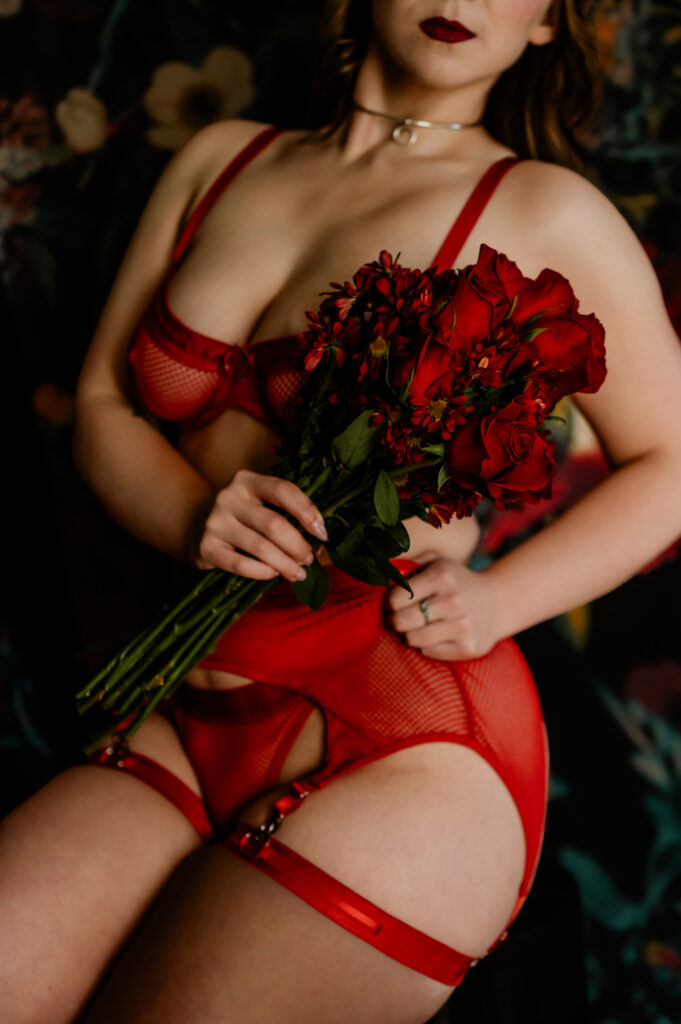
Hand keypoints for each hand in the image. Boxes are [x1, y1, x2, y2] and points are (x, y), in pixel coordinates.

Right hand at [194, 469, 327, 581]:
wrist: (193, 525)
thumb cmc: (241, 517)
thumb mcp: (259, 504)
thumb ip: (286, 514)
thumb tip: (321, 541)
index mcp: (247, 481)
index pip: (283, 490)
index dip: (307, 511)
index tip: (322, 532)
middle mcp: (229, 497)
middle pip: (274, 524)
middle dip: (298, 545)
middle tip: (309, 558)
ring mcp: (215, 522)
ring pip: (260, 547)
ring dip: (286, 564)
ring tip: (298, 572)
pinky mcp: (206, 548)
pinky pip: (242, 565)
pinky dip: (264, 572)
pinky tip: (274, 574)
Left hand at [385, 557, 503, 660]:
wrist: (498, 601)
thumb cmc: (456, 582)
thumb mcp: (437, 563)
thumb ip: (408, 564)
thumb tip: (375, 567)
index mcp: (442, 577)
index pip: (395, 598)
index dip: (390, 603)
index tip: (395, 603)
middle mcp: (454, 601)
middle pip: (401, 621)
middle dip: (396, 621)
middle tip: (401, 618)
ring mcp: (463, 626)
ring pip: (413, 639)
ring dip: (411, 634)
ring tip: (420, 626)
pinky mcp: (469, 647)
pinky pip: (429, 652)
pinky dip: (427, 646)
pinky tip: (437, 635)